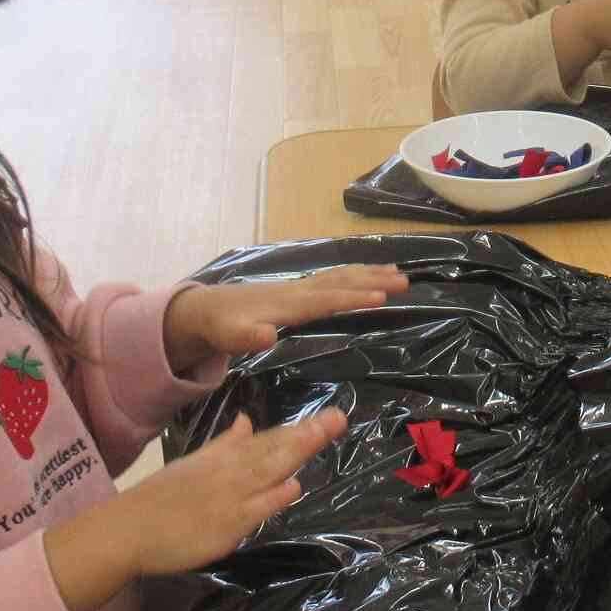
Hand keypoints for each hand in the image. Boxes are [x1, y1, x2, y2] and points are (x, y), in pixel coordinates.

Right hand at [43, 408, 345, 610]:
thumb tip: (248, 421)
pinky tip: (291, 486)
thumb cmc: (161, 500)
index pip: (267, 440)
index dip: (299, 429)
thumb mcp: (194, 463)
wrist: (127, 529)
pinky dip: (271, 498)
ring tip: (322, 436)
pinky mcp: (222, 528)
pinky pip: (252, 511)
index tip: (330, 417)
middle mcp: (228, 473)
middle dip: (307, 435)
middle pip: (273, 451)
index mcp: (222, 458)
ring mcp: (226, 499)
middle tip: (338, 418)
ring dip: (295, 454)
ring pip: (266, 473)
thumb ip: (225, 444)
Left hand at [166, 264, 407, 370]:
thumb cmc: (221, 327)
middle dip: (373, 280)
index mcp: (288, 304)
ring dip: (369, 274)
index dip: (353, 298)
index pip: (327, 299)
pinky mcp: (298, 290)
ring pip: (340, 276)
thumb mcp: (228, 336)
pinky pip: (333, 278)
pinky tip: (366, 275)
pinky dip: (354, 274)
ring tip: (399, 274)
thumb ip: (246, 336)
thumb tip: (267, 335)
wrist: (205, 309)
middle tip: (405, 281)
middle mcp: (298, 291)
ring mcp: (299, 288)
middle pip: (341, 282)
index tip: (382, 296)